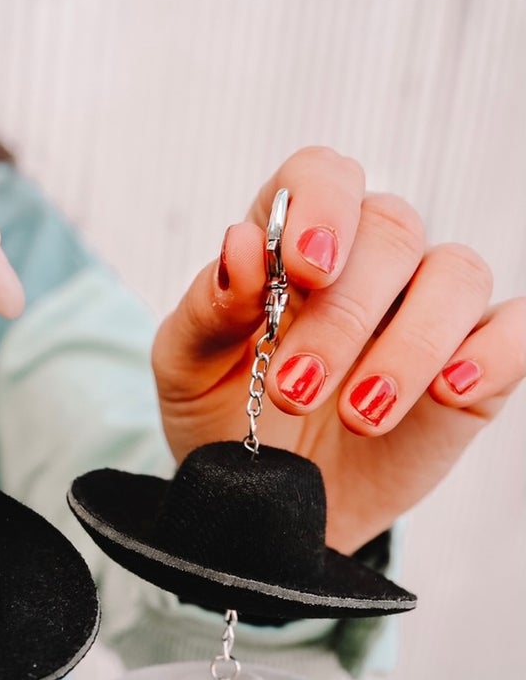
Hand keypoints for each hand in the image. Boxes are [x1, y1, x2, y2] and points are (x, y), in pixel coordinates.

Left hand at [151, 148, 524, 552]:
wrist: (264, 504)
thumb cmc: (223, 419)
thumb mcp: (186, 371)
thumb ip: (208, 309)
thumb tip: (242, 246)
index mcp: (293, 243)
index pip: (321, 175)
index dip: (321, 204)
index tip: (306, 265)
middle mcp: (370, 260)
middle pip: (390, 231)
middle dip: (344, 314)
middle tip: (295, 390)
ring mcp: (427, 308)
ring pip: (457, 274)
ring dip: (410, 345)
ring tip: (361, 415)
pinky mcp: (475, 364)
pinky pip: (514, 331)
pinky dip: (491, 354)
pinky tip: (450, 389)